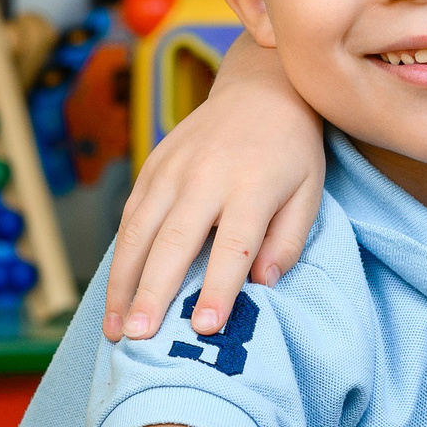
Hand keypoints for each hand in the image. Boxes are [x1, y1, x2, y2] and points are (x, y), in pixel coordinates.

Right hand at [103, 36, 325, 340]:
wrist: (261, 89)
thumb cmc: (291, 152)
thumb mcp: (310, 191)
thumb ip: (289, 239)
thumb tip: (264, 284)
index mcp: (253, 185)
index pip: (234, 244)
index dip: (219, 287)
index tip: (205, 328)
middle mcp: (206, 176)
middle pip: (175, 241)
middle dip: (154, 292)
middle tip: (138, 337)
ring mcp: (172, 169)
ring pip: (139, 232)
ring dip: (123, 284)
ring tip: (116, 330)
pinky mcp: (152, 166)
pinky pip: (129, 216)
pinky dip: (119, 258)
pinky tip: (116, 295)